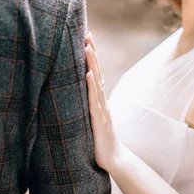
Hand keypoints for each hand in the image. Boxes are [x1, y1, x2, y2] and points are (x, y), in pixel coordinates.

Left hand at [85, 33, 117, 171]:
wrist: (114, 159)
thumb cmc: (100, 141)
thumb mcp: (92, 119)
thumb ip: (87, 106)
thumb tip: (78, 96)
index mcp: (99, 99)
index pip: (95, 72)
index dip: (92, 56)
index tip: (87, 38)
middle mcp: (101, 100)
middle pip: (97, 71)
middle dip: (92, 53)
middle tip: (87, 33)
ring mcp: (101, 109)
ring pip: (96, 82)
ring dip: (92, 64)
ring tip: (87, 47)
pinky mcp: (98, 120)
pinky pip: (94, 101)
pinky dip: (91, 87)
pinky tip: (88, 75)